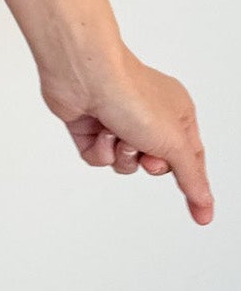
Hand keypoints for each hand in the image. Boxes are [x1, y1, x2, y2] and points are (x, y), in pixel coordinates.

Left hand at [40, 46, 213, 224]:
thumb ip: (191, 177)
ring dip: (121, 154)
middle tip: (145, 151)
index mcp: (176, 112)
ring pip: (125, 163)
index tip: (201, 214)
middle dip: (148, 162)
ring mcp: (117, 120)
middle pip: (155, 164)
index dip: (193, 182)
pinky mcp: (90, 125)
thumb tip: (206, 205)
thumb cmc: (132, 94)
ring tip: (116, 131)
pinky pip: (98, 158)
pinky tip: (97, 129)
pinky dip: (98, 150)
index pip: (190, 157)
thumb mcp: (174, 143)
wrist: (84, 75)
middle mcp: (147, 115)